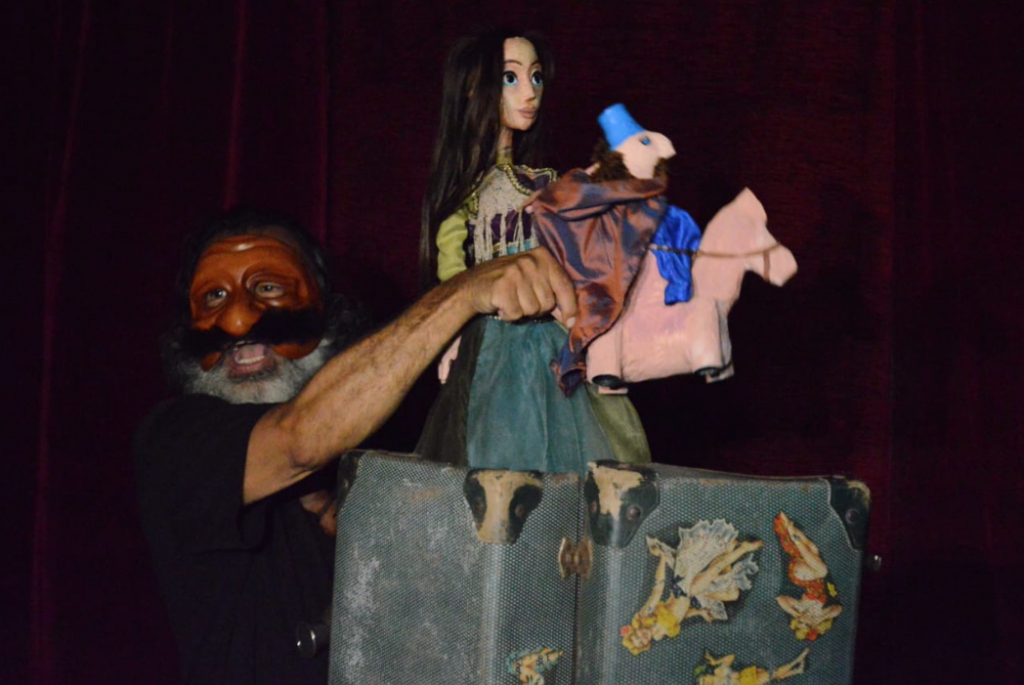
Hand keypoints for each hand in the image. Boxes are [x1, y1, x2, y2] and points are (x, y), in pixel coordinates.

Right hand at [460, 248, 576, 322]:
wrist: (472, 285)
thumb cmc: (508, 285)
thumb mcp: (534, 282)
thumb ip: (553, 296)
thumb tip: (572, 320)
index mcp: (542, 256)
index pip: (565, 285)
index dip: (570, 307)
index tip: (571, 323)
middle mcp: (530, 261)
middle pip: (548, 302)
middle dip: (537, 309)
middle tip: (521, 299)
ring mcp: (515, 273)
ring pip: (533, 310)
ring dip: (521, 312)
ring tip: (510, 300)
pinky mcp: (502, 287)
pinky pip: (516, 314)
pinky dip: (508, 315)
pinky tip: (501, 304)